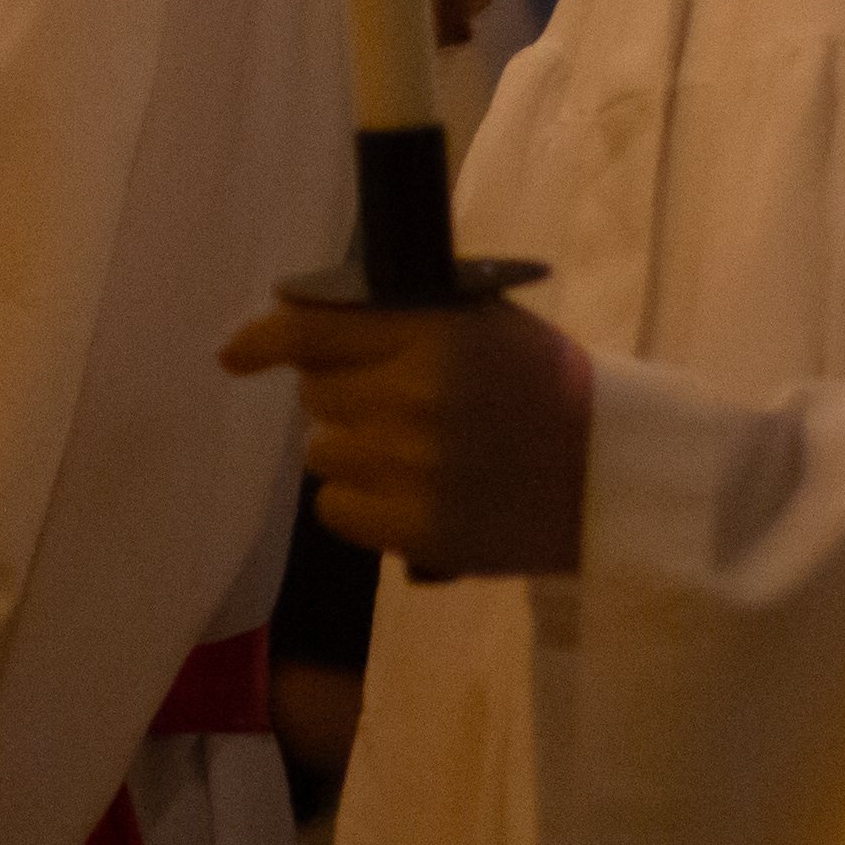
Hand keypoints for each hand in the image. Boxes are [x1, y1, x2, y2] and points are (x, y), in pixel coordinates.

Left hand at [217, 295, 597, 580]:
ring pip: (321, 452)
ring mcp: (414, 468)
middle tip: (401, 402)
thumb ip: (389, 314)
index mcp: (432, 331)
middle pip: (315, 394)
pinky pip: (336, 509)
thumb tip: (282, 318)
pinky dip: (363, 503)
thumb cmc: (536, 383)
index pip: (312, 330)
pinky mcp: (418, 530)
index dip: (263, 339)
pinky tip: (412, 493)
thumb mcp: (476, 320)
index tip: (235, 355)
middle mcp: (415, 396)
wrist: (609, 473)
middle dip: (344, 394)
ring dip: (355, 449)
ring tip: (417, 452)